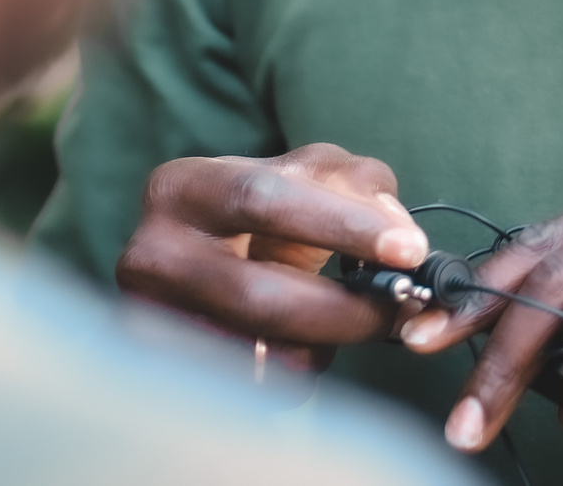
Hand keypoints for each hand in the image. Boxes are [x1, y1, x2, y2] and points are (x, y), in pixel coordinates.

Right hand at [114, 142, 428, 369]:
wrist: (201, 259)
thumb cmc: (266, 211)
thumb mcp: (307, 174)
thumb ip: (358, 184)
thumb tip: (396, 229)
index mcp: (182, 188)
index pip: (265, 201)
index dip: (344, 226)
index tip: (411, 249)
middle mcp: (151, 255)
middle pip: (262, 296)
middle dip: (348, 307)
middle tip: (404, 305)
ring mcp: (153, 323)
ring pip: (263, 354)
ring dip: (330, 342)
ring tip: (358, 318)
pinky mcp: (169, 376)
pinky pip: (258, 389)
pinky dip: (302, 367)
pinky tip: (314, 340)